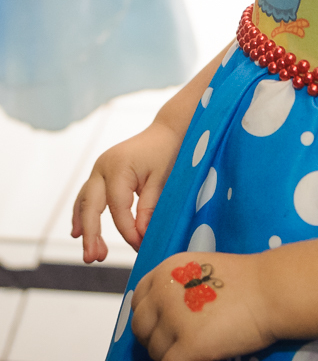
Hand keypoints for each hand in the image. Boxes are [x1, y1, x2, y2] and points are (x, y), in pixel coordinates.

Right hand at [71, 122, 182, 261]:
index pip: (118, 208)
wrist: (167, 131)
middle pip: (91, 206)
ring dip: (86, 228)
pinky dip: (83, 214)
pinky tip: (78, 232)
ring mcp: (99, 169)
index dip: (127, 230)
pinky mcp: (101, 173)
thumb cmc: (167, 152)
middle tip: (94, 258)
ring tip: (91, 254)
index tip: (139, 246)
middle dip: (92, 234)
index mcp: (118, 167)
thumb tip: (139, 236)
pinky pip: (87, 196)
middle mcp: (103, 167)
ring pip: (85, 202)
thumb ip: (149, 208)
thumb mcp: (163, 180)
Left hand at [131, 251, 274, 360]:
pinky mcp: (188, 347)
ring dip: (171, 353)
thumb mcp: (201, 268)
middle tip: (179, 340)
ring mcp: (174, 320)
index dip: (150, 315)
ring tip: (197, 345)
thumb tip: (157, 313)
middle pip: (141, 327)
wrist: (271, 290)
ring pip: (155, 351)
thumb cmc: (245, 280)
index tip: (162, 324)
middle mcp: (164, 292)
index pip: (137, 300)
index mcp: (166, 270)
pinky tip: (200, 355)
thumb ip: (175, 285)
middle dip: (156, 337)